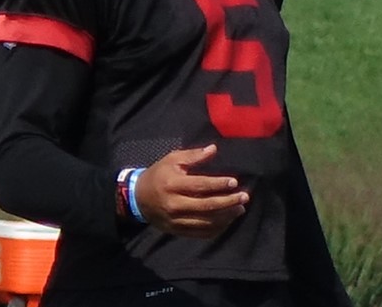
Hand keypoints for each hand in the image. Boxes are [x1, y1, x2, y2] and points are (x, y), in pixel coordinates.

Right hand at [134, 144, 248, 237]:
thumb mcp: (172, 159)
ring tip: (240, 209)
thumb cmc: (158, 174)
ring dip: (226, 217)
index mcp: (173, 184)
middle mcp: (174, 204)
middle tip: (244, 197)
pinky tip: (227, 221)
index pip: (200, 185)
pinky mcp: (177, 231)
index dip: (218, 184)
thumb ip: (193, 155)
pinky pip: (200, 233)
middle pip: (206, 206)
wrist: (137, 198)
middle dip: (228, 202)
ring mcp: (176, 220)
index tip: (234, 182)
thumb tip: (214, 149)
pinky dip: (216, 229)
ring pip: (206, 222)